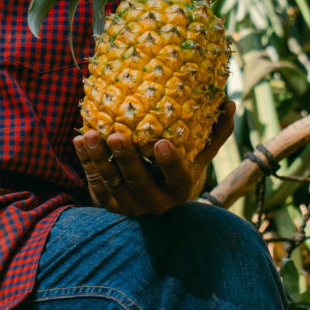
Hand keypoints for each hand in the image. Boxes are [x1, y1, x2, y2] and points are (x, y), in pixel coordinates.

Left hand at [76, 99, 236, 215]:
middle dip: (126, 160)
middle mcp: (156, 202)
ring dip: (99, 159)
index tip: (161, 143)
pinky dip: (86, 162)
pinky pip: (95, 184)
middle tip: (116, 135)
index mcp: (181, 188)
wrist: (157, 196)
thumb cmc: (182, 166)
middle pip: (139, 182)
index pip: (177, 177)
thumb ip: (215, 132)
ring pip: (113, 184)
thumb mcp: (200, 153)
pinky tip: (79, 140)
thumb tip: (230, 104)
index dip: (169, 162)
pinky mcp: (109, 204)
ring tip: (90, 134)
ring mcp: (130, 206)